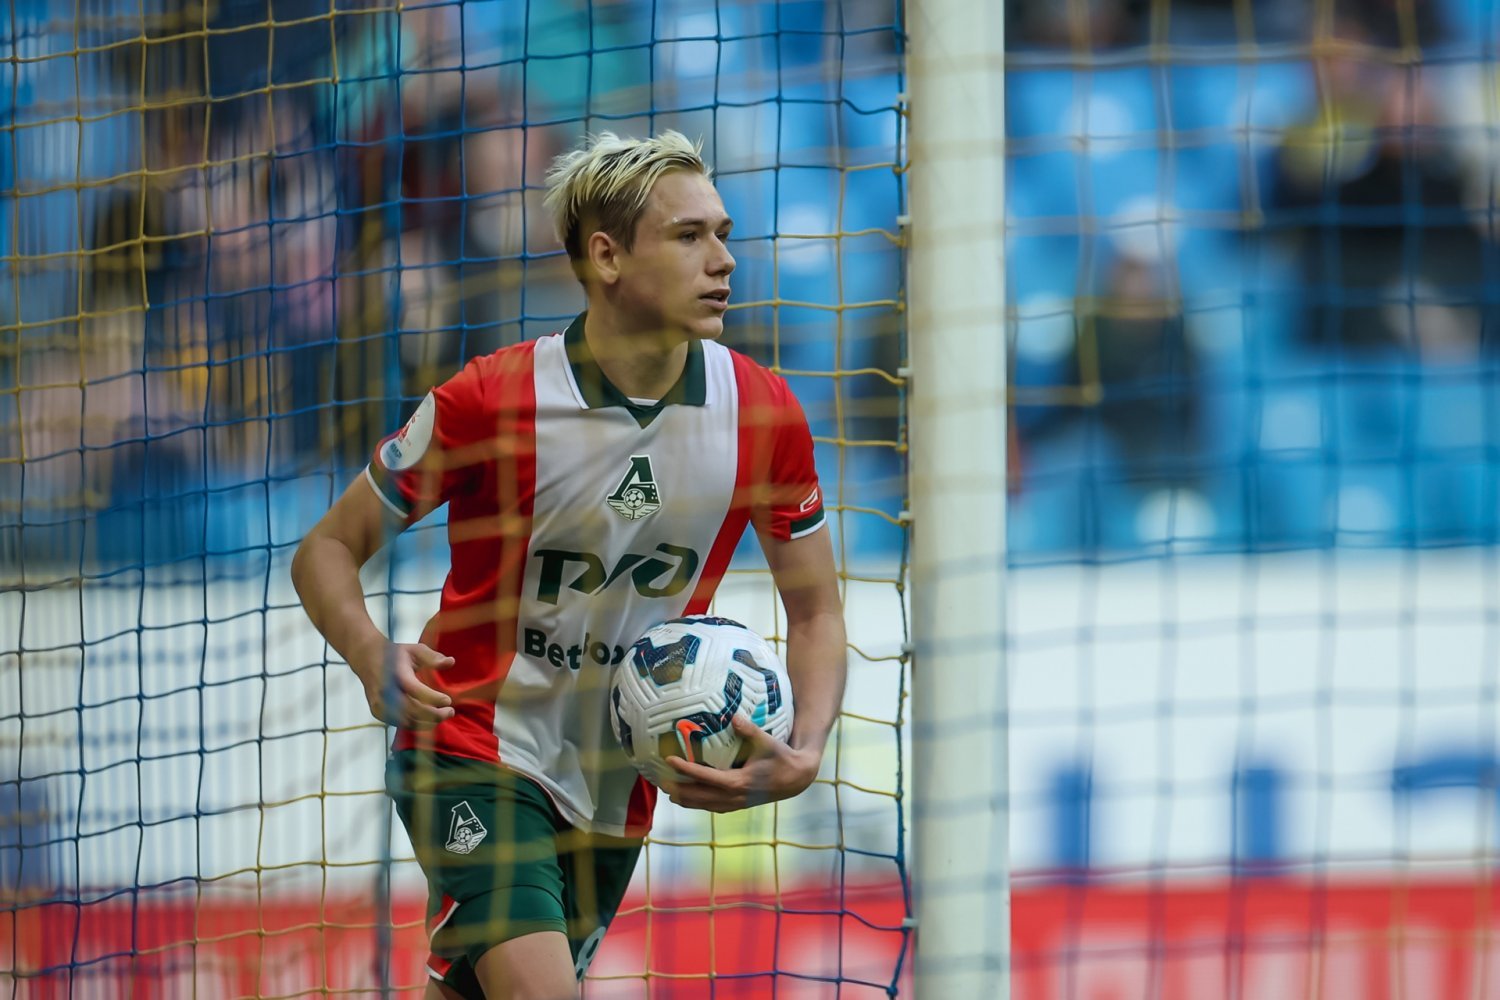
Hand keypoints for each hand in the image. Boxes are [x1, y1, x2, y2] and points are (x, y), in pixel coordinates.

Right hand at [353, 641, 455, 729]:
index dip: (432, 698)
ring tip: (443, 716)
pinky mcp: (377, 712)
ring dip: (427, 722)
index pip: (414, 689)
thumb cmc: (395, 654)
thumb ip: (432, 657)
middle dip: (433, 714)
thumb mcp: (414, 650)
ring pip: (406, 720)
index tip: (448, 700)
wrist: (366, 658)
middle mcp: (385, 691)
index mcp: (396, 674)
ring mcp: (379, 703)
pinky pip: (399, 723)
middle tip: (451, 712)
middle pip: (411, 710)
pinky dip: (416, 725)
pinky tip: (429, 720)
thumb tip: (451, 662)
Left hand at [663, 716, 820, 813]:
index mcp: (739, 781)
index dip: (686, 770)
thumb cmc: (782, 757)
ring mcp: (738, 803)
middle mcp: (735, 795)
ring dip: (687, 800)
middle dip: (680, 790)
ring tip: (670, 794)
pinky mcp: (741, 804)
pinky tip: (692, 800)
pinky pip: (715, 807)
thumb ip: (749, 729)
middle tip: (661, 782)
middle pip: (700, 797)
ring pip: (706, 805)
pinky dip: (700, 804)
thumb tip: (733, 716)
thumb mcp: (767, 741)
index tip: (669, 761)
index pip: (705, 777)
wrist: (797, 778)